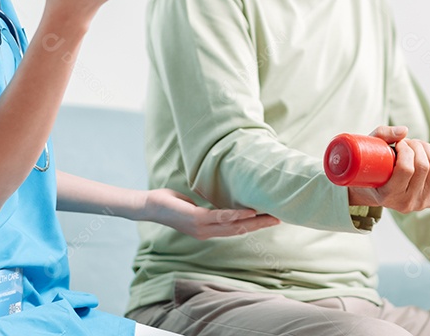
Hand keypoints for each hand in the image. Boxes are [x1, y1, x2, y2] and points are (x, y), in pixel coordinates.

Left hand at [138, 188, 279, 239]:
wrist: (150, 206)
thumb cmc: (170, 203)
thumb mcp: (193, 205)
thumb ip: (208, 206)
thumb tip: (220, 196)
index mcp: (208, 230)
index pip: (236, 229)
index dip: (254, 225)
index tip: (271, 218)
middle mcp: (207, 232)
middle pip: (240, 231)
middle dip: (261, 225)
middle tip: (280, 219)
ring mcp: (202, 228)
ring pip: (234, 226)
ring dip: (254, 222)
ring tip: (271, 216)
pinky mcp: (197, 219)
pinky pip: (221, 217)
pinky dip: (236, 215)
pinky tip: (250, 212)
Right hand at [348, 126, 429, 212]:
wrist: (376, 191)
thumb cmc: (371, 169)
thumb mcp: (369, 151)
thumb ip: (383, 135)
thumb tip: (405, 131)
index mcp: (388, 195)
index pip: (406, 169)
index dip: (406, 150)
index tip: (399, 143)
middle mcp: (407, 202)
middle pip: (423, 167)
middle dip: (417, 146)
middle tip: (408, 142)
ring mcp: (422, 202)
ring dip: (429, 150)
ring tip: (418, 145)